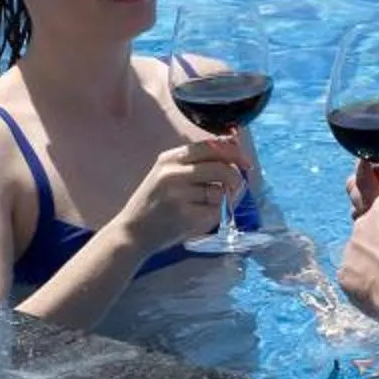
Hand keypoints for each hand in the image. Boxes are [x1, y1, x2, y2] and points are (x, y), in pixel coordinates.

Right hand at [117, 138, 246, 252]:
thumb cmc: (155, 203)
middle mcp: (173, 172)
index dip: (233, 152)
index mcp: (170, 158)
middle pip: (220, 167)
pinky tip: (200, 217)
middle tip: (238, 185)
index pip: (210, 146)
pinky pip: (215, 211)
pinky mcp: (185, 215)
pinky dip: (215, 214)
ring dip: (223, 198)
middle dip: (235, 176)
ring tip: (208, 204)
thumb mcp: (168, 173)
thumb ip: (196, 162)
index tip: (245, 162)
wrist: (133, 232)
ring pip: (219, 190)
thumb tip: (233, 145)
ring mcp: (178, 194)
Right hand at [347, 146, 378, 222]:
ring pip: (362, 206)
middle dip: (363, 196)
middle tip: (377, 207)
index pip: (368, 162)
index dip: (364, 176)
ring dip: (367, 213)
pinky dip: (373, 228)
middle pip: (359, 185)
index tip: (370, 190)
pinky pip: (372, 224)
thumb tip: (363, 186)